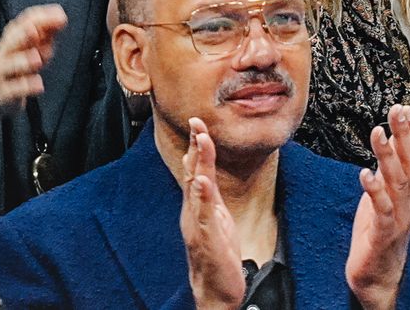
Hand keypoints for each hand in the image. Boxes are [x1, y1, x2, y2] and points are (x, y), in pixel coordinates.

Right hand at [0, 5, 66, 135]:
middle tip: (36, 31)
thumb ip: (46, 34)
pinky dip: (25, 87)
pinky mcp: (3, 93)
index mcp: (13, 38)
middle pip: (11, 41)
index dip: (41, 18)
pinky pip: (12, 90)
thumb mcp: (33, 48)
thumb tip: (61, 18)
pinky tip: (39, 85)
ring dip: (22, 61)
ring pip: (8, 65)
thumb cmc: (18, 67)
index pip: (24, 23)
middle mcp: (5, 53)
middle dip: (24, 35)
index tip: (61, 16)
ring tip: (37, 59)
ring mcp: (2, 73)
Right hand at [179, 118, 244, 309]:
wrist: (215, 289)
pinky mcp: (207, 238)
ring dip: (200, 163)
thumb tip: (201, 171)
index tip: (198, 122)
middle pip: (194, 172)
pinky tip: (202, 181)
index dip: (197, 145)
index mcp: (197, 205)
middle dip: (196, 146)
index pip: (196, 169)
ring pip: (198, 188)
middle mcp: (193, 211)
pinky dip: (203, 197)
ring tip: (202, 141)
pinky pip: (204, 214)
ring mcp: (198, 224)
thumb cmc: (216, 253)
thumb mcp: (213, 218)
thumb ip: (207, 195)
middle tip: (197, 121)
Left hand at [345, 104, 409, 309]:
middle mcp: (409, 202)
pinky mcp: (383, 234)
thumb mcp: (386, 195)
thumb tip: (391, 139)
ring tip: (377, 132)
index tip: (406, 108)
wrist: (378, 276)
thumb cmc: (378, 233)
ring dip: (387, 155)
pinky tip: (365, 173)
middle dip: (404, 134)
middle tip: (397, 110)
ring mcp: (399, 218)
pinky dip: (375, 190)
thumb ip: (390, 170)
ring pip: (396, 181)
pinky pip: (382, 209)